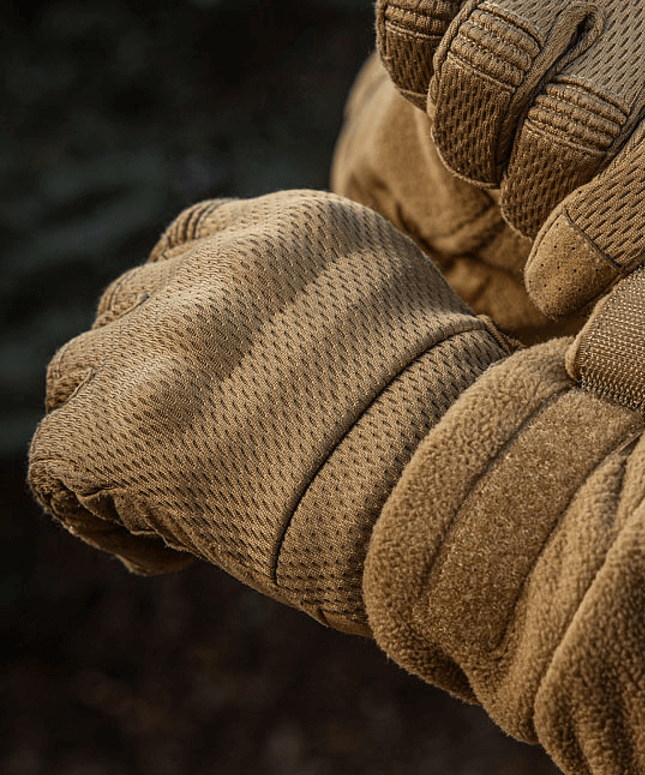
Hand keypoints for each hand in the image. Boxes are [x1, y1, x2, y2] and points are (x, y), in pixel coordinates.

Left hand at [28, 192, 509, 633]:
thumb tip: (276, 363)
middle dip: (157, 377)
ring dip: (118, 433)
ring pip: (77, 375)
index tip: (223, 379)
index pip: (191, 243)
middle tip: (218, 454)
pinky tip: (171, 547)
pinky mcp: (124, 420)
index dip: (190, 312)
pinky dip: (98, 511)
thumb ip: (327, 310)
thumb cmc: (456, 444)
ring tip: (186, 502)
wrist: (458, 501)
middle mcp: (227, 264)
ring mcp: (170, 337)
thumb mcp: (407, 332)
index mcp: (304, 227)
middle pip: (130, 307)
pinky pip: (56, 460)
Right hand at [376, 0, 644, 316]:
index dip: (608, 242)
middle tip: (535, 208)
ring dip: (472, 141)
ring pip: (486, 58)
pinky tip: (455, 97)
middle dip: (532, 198)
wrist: (615, 86)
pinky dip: (414, 71)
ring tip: (500, 158)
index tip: (556, 285)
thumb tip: (618, 372)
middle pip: (573, 120)